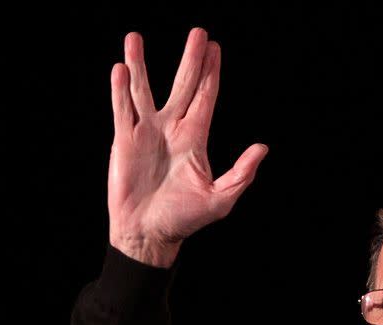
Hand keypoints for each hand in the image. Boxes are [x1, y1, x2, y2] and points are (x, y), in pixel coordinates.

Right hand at [107, 27, 267, 266]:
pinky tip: (120, 69)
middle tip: (198, 33)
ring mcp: (146, 133)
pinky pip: (121, 111)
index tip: (215, 47)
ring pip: (143, 91)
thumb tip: (262, 148)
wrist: (149, 234)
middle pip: (183, 86)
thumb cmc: (184, 219)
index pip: (205, 98)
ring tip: (134, 38)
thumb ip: (241, 174)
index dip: (211, 73)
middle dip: (190, 60)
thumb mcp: (220, 199)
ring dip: (140, 65)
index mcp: (195, 139)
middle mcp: (171, 130)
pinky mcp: (124, 142)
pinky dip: (120, 91)